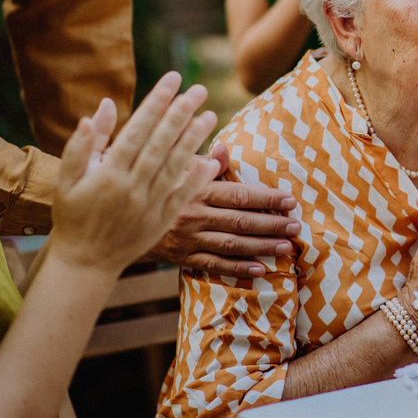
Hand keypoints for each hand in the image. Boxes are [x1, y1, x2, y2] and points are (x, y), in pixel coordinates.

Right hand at [50, 72, 218, 273]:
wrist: (84, 263)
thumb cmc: (72, 216)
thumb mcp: (66, 180)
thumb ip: (83, 144)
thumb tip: (100, 107)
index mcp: (107, 173)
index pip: (137, 130)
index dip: (156, 103)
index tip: (172, 79)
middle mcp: (131, 187)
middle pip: (160, 144)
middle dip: (180, 113)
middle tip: (198, 89)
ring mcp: (148, 205)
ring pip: (175, 166)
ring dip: (194, 140)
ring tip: (209, 115)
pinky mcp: (161, 221)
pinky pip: (182, 196)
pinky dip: (197, 179)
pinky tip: (211, 159)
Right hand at [146, 150, 301, 276]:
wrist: (120, 215)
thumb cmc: (159, 185)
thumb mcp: (177, 166)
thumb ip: (205, 161)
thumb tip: (225, 148)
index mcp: (197, 190)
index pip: (239, 195)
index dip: (266, 198)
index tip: (290, 200)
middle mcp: (194, 215)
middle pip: (240, 221)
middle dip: (272, 224)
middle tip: (296, 226)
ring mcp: (189, 239)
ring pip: (232, 244)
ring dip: (261, 246)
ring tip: (286, 247)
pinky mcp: (183, 258)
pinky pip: (214, 265)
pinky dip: (238, 268)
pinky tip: (260, 269)